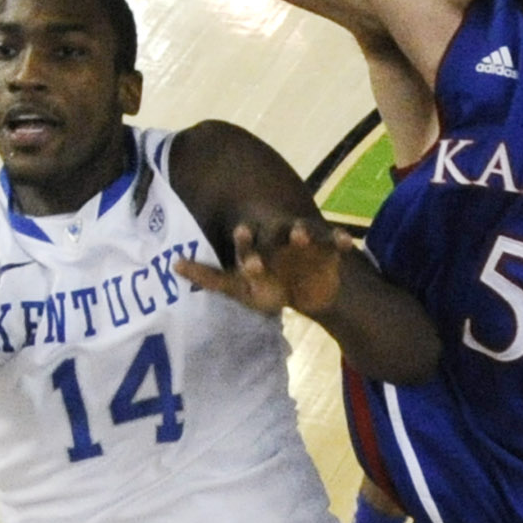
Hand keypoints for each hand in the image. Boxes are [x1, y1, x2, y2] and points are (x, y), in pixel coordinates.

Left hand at [180, 213, 343, 319]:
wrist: (307, 290)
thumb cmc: (267, 287)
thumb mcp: (237, 288)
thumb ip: (208, 278)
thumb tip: (174, 264)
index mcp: (257, 247)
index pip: (248, 244)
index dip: (245, 241)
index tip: (240, 233)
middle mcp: (278, 240)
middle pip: (276, 234)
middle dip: (273, 233)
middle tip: (264, 232)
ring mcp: (303, 243)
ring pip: (303, 234)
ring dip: (302, 232)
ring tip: (300, 233)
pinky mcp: (326, 247)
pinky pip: (334, 242)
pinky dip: (340, 240)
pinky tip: (347, 242)